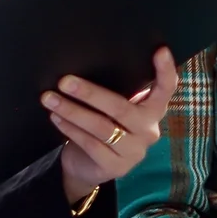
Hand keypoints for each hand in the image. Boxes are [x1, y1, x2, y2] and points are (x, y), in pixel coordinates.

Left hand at [43, 47, 179, 203]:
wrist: (88, 167)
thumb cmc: (102, 127)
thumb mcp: (112, 109)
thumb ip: (114, 92)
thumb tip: (87, 63)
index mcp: (153, 111)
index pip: (166, 89)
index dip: (166, 71)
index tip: (160, 50)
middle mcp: (149, 131)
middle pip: (121, 108)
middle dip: (90, 93)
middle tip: (65, 81)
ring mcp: (134, 152)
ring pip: (101, 127)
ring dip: (73, 111)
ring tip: (50, 99)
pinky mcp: (116, 167)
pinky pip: (91, 144)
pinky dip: (71, 129)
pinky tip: (56, 118)